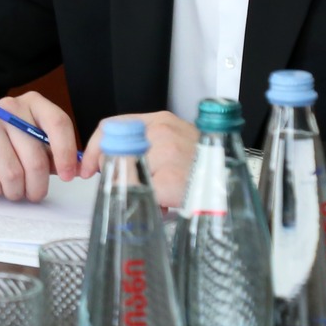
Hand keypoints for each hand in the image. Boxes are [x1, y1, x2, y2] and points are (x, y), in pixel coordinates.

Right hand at [0, 89, 81, 201]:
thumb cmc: (6, 145)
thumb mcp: (33, 142)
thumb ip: (55, 153)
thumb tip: (78, 169)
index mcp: (32, 103)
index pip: (58, 123)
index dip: (67, 154)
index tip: (69, 176)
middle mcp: (7, 108)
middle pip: (36, 158)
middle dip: (38, 186)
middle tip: (35, 193)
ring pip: (13, 174)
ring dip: (16, 191)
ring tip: (13, 188)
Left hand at [80, 110, 198, 208]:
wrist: (237, 189)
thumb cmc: (208, 171)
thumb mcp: (176, 148)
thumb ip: (146, 149)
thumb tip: (112, 166)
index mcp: (161, 121)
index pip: (111, 127)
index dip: (96, 149)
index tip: (89, 168)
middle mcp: (161, 131)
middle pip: (114, 153)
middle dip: (115, 174)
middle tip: (129, 187)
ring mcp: (166, 154)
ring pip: (125, 176)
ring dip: (137, 190)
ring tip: (160, 196)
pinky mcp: (170, 179)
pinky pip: (141, 194)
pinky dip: (150, 203)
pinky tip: (167, 204)